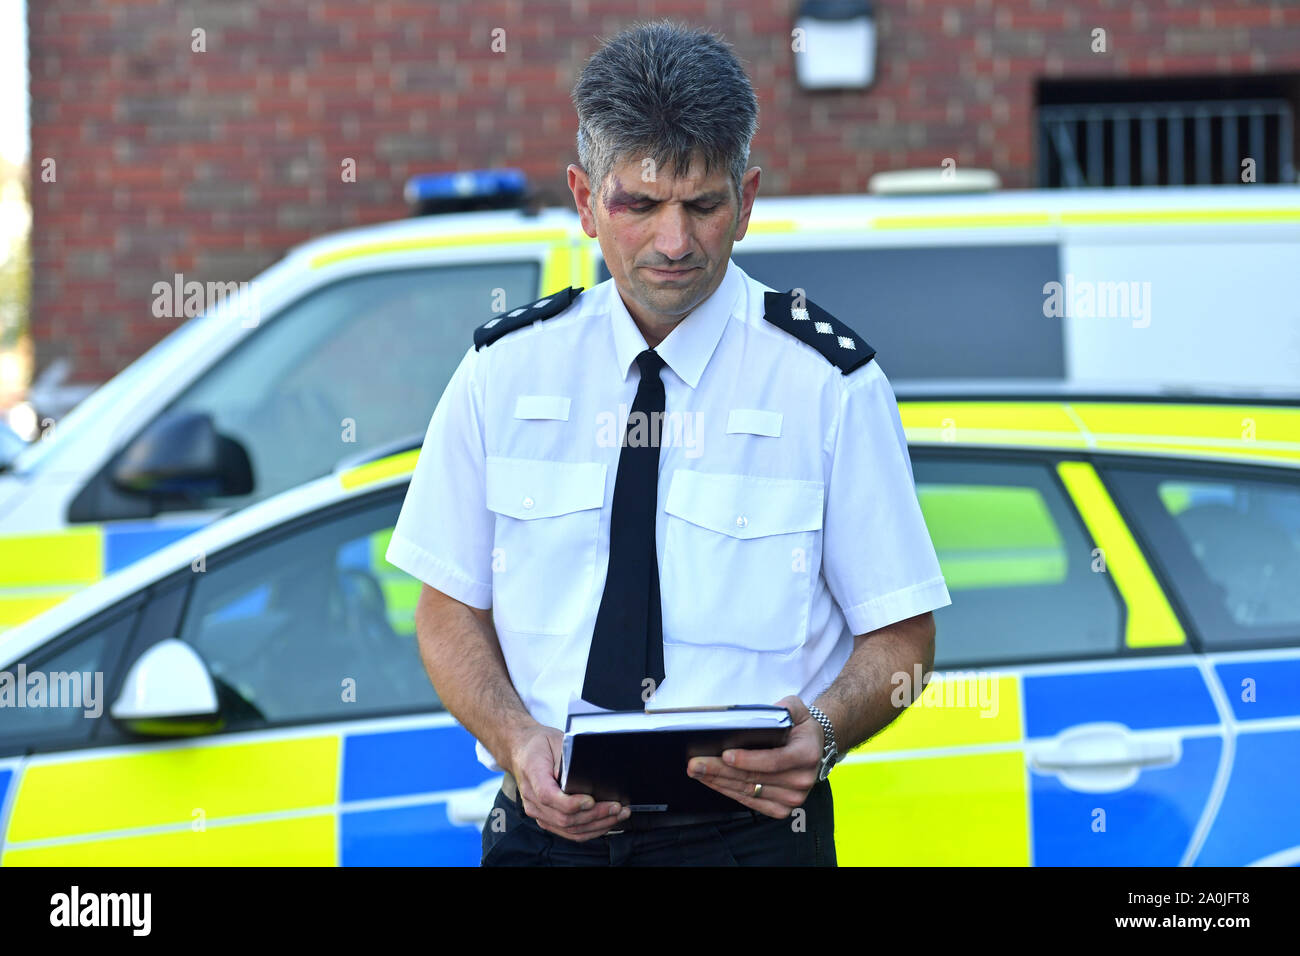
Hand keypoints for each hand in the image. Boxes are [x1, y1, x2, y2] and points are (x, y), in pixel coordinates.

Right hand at [506, 723, 631, 841]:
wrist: (521, 750)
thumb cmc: (538, 744)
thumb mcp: (554, 740)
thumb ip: (568, 758)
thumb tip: (585, 774)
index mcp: (533, 776)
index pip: (549, 797)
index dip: (572, 803)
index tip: (591, 800)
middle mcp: (532, 799)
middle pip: (563, 818)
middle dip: (594, 815)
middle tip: (617, 808)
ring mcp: (537, 811)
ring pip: (568, 829)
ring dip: (596, 826)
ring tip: (617, 816)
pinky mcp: (545, 818)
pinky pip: (567, 832)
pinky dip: (588, 831)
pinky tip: (604, 824)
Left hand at [685, 695, 823, 818]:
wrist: (812, 747)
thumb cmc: (799, 727)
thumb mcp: (796, 708)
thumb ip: (784, 707)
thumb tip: (762, 715)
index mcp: (807, 754)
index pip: (774, 760)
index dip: (748, 760)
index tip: (725, 755)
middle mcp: (802, 780)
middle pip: (755, 778)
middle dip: (721, 770)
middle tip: (697, 763)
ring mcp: (792, 798)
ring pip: (748, 791)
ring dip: (719, 782)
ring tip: (698, 771)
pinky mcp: (781, 808)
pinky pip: (750, 802)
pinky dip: (728, 791)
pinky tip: (712, 781)